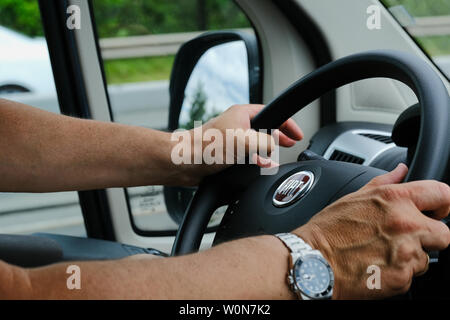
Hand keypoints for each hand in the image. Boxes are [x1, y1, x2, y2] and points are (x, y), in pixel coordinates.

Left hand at [183, 104, 302, 182]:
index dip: (287, 124)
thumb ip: (265, 143)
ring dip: (267, 152)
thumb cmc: (206, 146)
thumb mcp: (244, 141)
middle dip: (279, 137)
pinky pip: (247, 156)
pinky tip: (261, 167)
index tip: (297, 133)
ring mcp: (232, 140)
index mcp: (242, 114)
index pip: (272, 114)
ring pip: (256, 144)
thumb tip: (274, 149)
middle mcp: (237, 125)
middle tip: (291, 143)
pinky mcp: (226, 154)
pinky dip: (256, 161)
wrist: (185, 162)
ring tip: (276, 158)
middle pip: (266, 128)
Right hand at [294, 164, 449, 298]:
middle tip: (405, 238)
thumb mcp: (354, 197)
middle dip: (429, 236)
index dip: (443, 203)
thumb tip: (401, 170)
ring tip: (381, 253)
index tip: (439, 209)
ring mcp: (405, 254)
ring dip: (409, 257)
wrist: (313, 261)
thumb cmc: (328, 229)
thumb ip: (384, 182)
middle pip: (443, 234)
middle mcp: (405, 225)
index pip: (442, 194)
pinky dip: (397, 274)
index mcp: (394, 200)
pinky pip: (410, 277)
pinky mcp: (401, 279)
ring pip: (425, 258)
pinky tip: (376, 266)